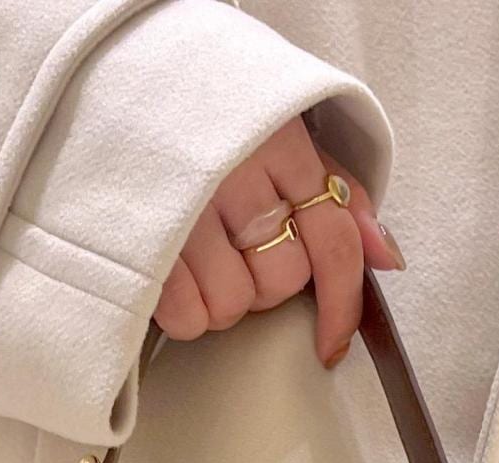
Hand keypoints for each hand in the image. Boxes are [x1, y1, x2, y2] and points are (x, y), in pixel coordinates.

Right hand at [154, 116, 403, 367]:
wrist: (111, 82)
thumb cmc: (202, 119)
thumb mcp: (277, 130)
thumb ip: (334, 189)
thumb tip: (387, 256)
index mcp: (280, 140)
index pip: (335, 239)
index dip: (342, 304)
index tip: (332, 344)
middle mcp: (237, 170)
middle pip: (283, 280)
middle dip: (264, 284)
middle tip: (235, 254)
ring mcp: (186, 206)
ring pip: (234, 303)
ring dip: (220, 301)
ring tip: (197, 262)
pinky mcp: (143, 238)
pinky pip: (187, 315)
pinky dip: (184, 313)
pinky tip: (171, 279)